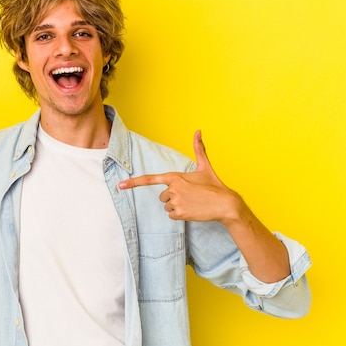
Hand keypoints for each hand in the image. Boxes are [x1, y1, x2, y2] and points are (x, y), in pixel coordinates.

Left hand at [118, 130, 242, 223]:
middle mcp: (173, 188)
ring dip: (177, 206)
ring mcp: (176, 201)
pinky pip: (172, 215)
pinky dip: (180, 215)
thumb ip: (199, 149)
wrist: (225, 204)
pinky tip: (192, 210)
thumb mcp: (204, 166)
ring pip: (166, 206)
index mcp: (175, 176)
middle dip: (173, 197)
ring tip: (192, 202)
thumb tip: (198, 131)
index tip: (120, 186)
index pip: (150, 179)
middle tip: (189, 195)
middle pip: (162, 196)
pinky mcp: (180, 213)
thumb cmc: (214, 185)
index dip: (133, 182)